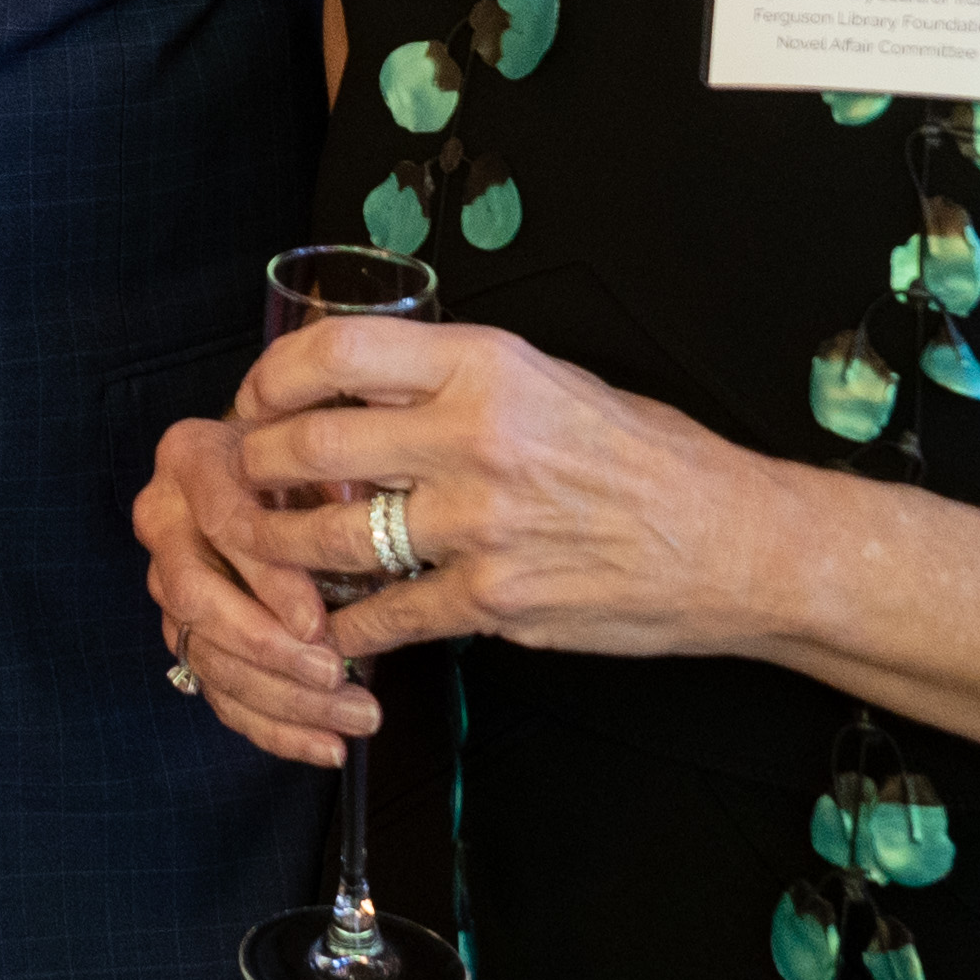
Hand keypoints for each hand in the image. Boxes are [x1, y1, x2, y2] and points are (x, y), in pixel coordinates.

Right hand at [138, 412, 379, 772]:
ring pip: (207, 655)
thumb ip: (335, 477)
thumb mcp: (322, 449)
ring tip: (358, 716)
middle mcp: (163, 521)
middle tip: (334, 674)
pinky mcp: (186, 634)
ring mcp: (167, 584)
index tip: (318, 623)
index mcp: (191, 460)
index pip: (222, 524)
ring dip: (283, 697)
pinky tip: (326, 746)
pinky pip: (217, 693)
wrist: (267, 466)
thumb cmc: (306, 454)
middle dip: (267, 647)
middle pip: (197, 599)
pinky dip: (273, 729)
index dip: (268, 580)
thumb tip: (358, 523)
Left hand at [182, 311, 791, 680]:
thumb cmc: (647, 456)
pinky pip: (385, 615)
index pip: (337, 353)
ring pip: (330, 539)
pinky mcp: (494, 601)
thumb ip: (457, 382)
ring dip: (280, 549)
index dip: (272, 377)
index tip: (257, 398)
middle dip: (257, 467)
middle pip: (311, 447)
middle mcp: (476, 439)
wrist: (734, 544)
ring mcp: (481, 525)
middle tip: (245, 478)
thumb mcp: (552, 381)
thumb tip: (362, 384)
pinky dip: (347, 626)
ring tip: (265, 549)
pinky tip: (332, 625)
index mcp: (487, 368)